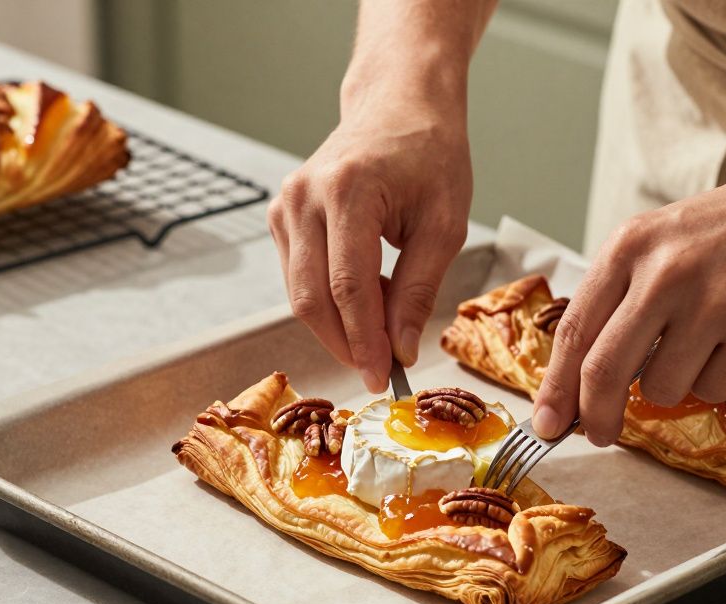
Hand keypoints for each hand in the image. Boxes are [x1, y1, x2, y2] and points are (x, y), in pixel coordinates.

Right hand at [267, 89, 470, 392]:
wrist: (399, 104)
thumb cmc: (429, 154)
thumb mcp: (444, 223)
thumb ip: (418, 289)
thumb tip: (399, 349)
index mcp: (348, 189)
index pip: (348, 286)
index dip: (364, 341)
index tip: (384, 376)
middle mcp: (304, 197)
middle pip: (311, 297)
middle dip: (346, 344)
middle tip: (380, 371)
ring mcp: (285, 205)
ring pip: (299, 294)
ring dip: (339, 325)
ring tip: (384, 322)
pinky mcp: (280, 216)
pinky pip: (298, 277)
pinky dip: (330, 301)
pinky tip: (367, 296)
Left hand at [533, 161, 725, 444]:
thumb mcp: (662, 240)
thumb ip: (619, 298)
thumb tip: (577, 379)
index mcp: (629, 246)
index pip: (574, 331)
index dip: (555, 387)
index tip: (546, 422)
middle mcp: (665, 272)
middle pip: (604, 371)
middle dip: (595, 415)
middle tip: (597, 434)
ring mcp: (714, 302)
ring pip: (661, 389)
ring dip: (674, 384)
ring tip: (704, 340)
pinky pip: (713, 389)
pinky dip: (718, 379)